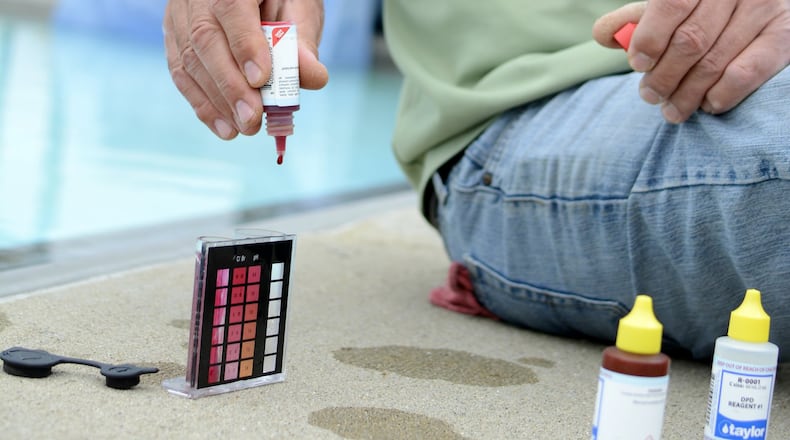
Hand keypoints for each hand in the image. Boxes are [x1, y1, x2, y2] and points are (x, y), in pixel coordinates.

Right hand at [163, 0, 328, 139]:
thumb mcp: (300, 8)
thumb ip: (302, 42)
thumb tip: (314, 77)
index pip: (231, 8)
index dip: (244, 45)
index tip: (259, 79)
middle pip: (205, 39)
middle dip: (230, 85)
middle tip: (251, 118)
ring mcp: (180, 14)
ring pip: (189, 59)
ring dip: (217, 101)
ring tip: (244, 127)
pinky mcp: (174, 36)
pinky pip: (181, 72)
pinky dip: (203, 104)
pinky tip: (225, 126)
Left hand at [593, 0, 789, 122]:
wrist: (753, 2)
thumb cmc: (700, 9)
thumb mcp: (667, 7)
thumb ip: (635, 20)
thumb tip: (604, 35)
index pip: (671, 5)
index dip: (650, 39)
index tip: (638, 65)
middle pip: (690, 41)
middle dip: (664, 77)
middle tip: (650, 96)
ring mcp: (763, 9)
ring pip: (714, 62)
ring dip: (686, 95)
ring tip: (671, 111)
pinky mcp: (784, 35)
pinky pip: (746, 73)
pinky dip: (721, 95)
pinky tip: (707, 105)